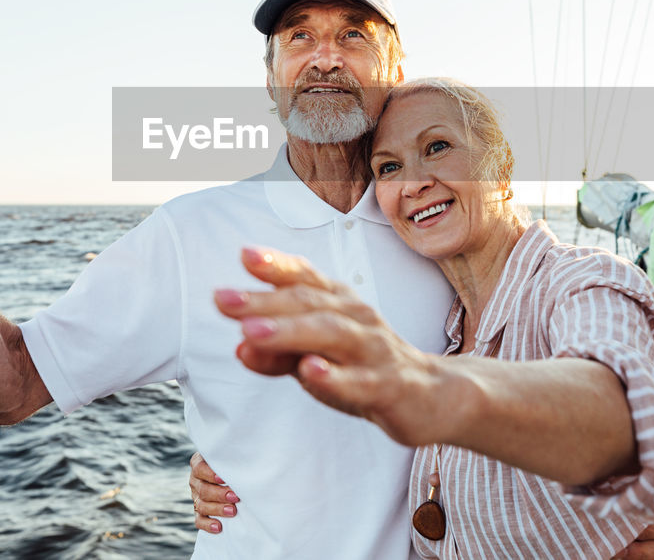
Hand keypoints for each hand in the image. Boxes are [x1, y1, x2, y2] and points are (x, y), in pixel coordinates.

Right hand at [188, 451, 238, 534]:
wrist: (227, 470)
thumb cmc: (231, 460)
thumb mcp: (228, 455)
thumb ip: (231, 457)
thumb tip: (244, 462)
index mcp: (198, 463)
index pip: (199, 468)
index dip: (210, 474)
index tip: (224, 478)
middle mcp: (195, 480)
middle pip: (203, 489)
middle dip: (219, 494)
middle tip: (235, 497)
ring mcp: (195, 496)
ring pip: (201, 506)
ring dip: (217, 509)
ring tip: (232, 511)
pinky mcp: (198, 511)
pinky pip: (199, 520)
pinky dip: (208, 525)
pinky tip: (219, 527)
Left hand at [214, 247, 448, 447]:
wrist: (431, 398)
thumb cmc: (363, 368)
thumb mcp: (315, 357)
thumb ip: (276, 353)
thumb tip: (238, 346)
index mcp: (338, 303)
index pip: (304, 277)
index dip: (275, 264)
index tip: (245, 255)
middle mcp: (356, 317)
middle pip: (307, 303)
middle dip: (263, 301)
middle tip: (222, 300)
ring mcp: (374, 349)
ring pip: (331, 334)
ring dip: (289, 332)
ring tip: (250, 331)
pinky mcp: (388, 385)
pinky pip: (360, 380)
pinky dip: (333, 376)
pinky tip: (309, 371)